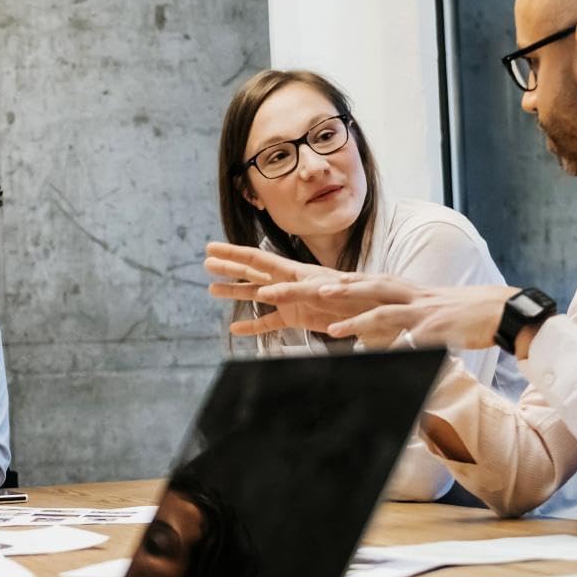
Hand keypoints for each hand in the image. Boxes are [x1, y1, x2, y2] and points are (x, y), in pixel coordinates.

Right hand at [204, 243, 360, 334]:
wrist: (370, 311)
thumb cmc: (350, 296)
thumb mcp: (321, 292)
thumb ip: (292, 292)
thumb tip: (263, 294)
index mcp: (292, 271)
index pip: (256, 259)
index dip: (232, 253)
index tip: (211, 248)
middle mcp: (286, 282)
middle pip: (251, 272)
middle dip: (229, 266)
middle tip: (206, 262)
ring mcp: (288, 300)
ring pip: (255, 295)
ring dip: (234, 292)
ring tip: (211, 290)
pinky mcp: (295, 319)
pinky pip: (268, 323)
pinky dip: (252, 326)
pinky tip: (235, 328)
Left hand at [317, 281, 515, 350]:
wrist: (503, 310)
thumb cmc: (468, 312)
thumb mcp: (433, 310)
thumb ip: (409, 317)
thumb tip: (391, 332)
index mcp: (411, 290)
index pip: (373, 281)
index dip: (348, 280)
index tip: (322, 280)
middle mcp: (413, 296)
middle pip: (370, 288)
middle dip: (340, 289)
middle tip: (315, 290)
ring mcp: (424, 312)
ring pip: (384, 312)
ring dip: (356, 321)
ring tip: (332, 330)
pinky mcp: (437, 329)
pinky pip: (411, 340)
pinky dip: (394, 349)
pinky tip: (378, 356)